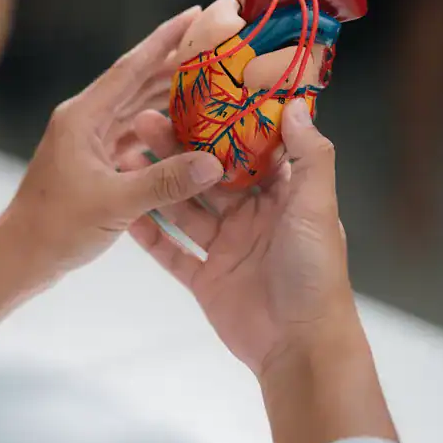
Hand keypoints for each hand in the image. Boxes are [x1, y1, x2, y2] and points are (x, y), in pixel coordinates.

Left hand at [3, 2, 242, 272]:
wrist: (20, 256)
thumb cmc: (55, 228)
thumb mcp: (114, 203)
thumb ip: (164, 182)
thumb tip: (214, 163)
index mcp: (82, 117)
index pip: (130, 67)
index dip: (165, 39)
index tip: (197, 13)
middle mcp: (84, 121)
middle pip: (137, 82)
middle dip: (175, 63)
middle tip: (217, 45)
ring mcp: (88, 141)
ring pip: (136, 108)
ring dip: (170, 95)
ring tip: (212, 81)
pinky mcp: (93, 162)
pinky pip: (132, 134)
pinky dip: (159, 128)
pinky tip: (187, 129)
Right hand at [120, 98, 356, 375]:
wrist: (299, 346)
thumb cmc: (314, 273)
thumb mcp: (317, 207)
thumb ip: (309, 156)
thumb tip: (297, 106)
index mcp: (282, 197)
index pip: (247, 150)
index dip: (220, 124)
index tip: (192, 97)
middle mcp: (252, 217)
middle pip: (207, 175)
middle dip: (176, 148)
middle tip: (144, 121)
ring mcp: (226, 247)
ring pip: (184, 208)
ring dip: (157, 184)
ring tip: (126, 157)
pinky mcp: (205, 277)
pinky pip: (171, 251)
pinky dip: (150, 235)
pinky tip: (125, 211)